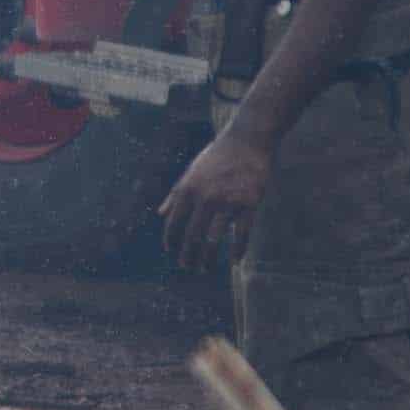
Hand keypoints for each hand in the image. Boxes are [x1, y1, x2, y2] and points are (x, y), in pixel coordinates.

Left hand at [160, 124, 276, 266]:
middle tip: (188, 267)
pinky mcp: (249, 204)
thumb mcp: (191, 172)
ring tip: (205, 269)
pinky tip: (234, 262)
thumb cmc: (217, 157)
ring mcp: (228, 202)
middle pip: (192, 236)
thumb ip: (175, 194)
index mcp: (188, 189)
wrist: (247, 141)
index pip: (174, 223)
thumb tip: (160, 214)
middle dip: (188, 255)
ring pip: (214, 240)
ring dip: (208, 259)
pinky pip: (242, 234)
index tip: (171, 252)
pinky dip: (238, 250)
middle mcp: (205, 198)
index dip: (171, 240)